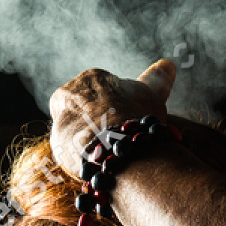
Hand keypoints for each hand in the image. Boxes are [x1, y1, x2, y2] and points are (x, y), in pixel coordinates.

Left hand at [48, 60, 177, 176]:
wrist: (115, 145)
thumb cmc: (136, 115)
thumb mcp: (152, 93)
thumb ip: (158, 78)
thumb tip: (169, 63)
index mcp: (91, 77)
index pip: (102, 91)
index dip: (117, 108)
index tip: (127, 120)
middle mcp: (69, 92)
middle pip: (86, 109)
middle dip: (99, 122)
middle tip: (118, 137)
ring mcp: (61, 117)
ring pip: (77, 129)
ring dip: (90, 140)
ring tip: (110, 152)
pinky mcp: (57, 143)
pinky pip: (71, 150)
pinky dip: (83, 156)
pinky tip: (98, 161)